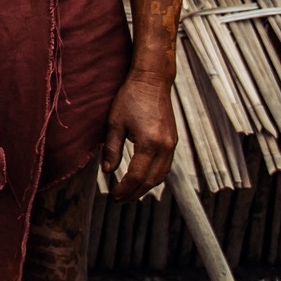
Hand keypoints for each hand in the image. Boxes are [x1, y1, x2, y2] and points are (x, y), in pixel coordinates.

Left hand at [100, 73, 175, 202]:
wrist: (153, 80)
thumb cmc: (131, 98)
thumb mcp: (114, 122)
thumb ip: (112, 149)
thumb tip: (107, 171)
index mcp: (149, 144)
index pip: (136, 176)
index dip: (124, 189)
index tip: (113, 196)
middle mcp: (165, 147)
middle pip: (150, 181)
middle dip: (134, 193)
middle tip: (119, 200)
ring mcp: (172, 145)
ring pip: (160, 176)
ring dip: (145, 187)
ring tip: (129, 193)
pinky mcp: (173, 141)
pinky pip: (165, 166)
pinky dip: (154, 176)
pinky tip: (142, 178)